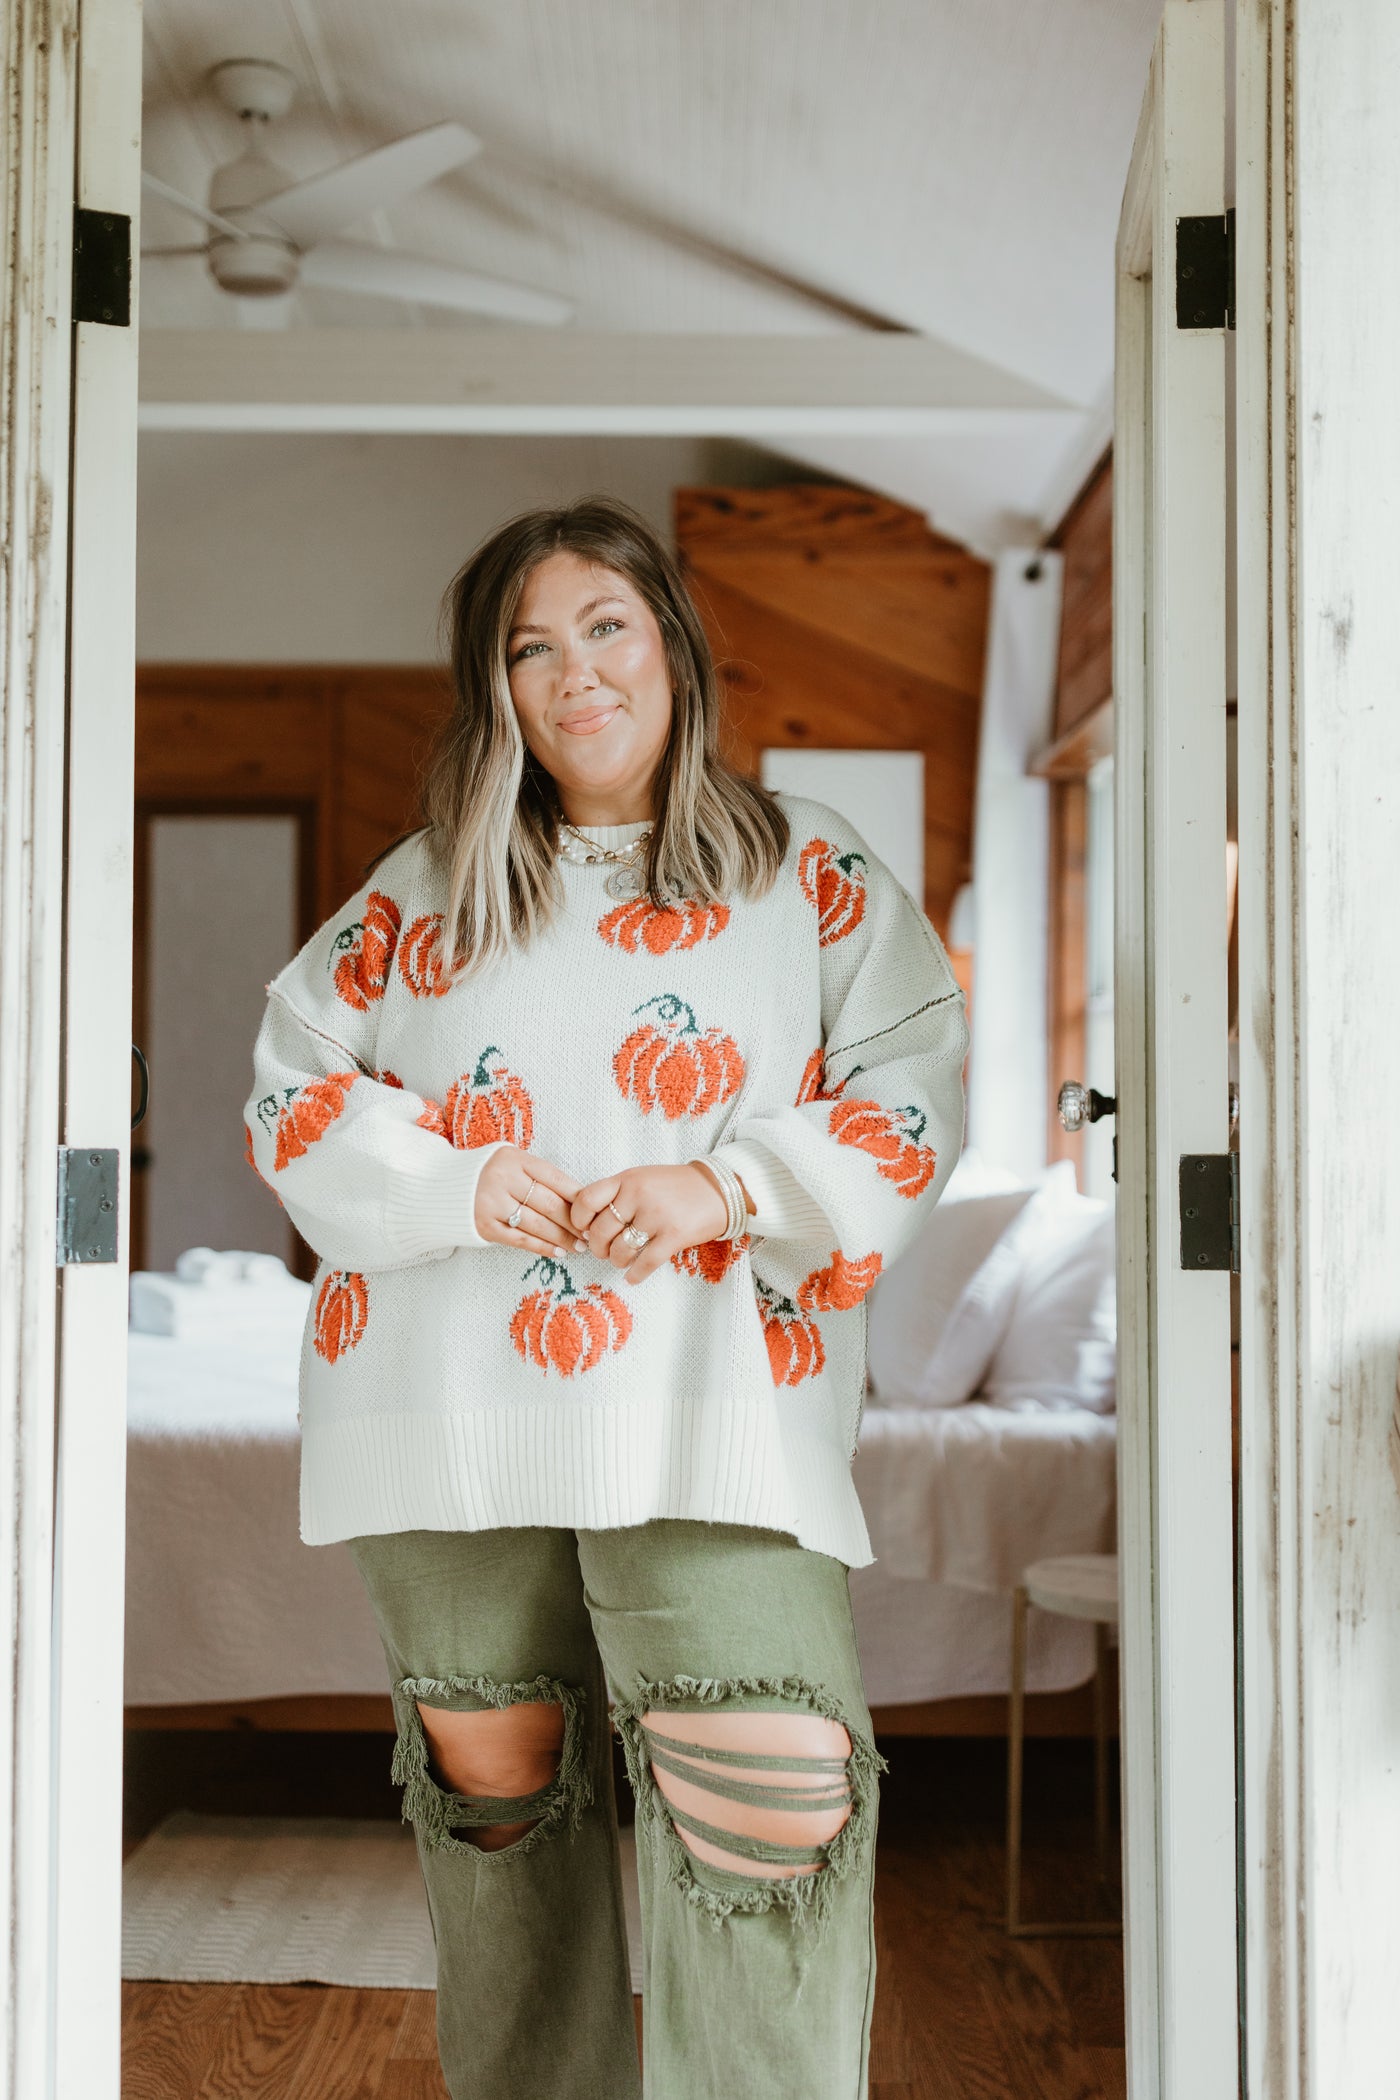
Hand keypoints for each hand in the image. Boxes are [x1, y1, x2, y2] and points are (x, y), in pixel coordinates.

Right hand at [474, 1146, 585, 1256]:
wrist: (442, 1186)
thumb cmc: (487, 1174)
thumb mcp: (511, 1162)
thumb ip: (537, 1176)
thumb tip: (577, 1199)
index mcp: (514, 1158)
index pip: (555, 1178)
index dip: (578, 1197)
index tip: (593, 1210)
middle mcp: (502, 1179)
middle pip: (549, 1203)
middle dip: (574, 1222)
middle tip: (591, 1233)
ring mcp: (492, 1203)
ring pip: (537, 1224)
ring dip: (562, 1238)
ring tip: (578, 1246)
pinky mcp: (484, 1226)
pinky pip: (520, 1240)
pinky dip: (541, 1247)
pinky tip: (557, 1252)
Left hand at [569, 1163, 738, 1284]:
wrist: (718, 1189)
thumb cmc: (676, 1186)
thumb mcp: (642, 1178)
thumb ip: (617, 1195)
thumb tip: (589, 1227)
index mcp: (627, 1179)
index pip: (586, 1199)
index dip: (578, 1220)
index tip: (585, 1230)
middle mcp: (639, 1194)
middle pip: (601, 1231)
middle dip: (598, 1248)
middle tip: (604, 1251)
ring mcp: (657, 1215)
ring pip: (620, 1250)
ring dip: (617, 1261)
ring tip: (622, 1260)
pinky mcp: (675, 1235)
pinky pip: (645, 1263)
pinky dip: (635, 1275)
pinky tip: (633, 1277)